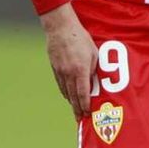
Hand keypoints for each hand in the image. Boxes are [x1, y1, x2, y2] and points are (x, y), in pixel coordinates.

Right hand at [40, 3, 97, 118]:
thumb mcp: (93, 53)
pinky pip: (61, 84)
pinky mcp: (55, 68)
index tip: (88, 114)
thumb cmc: (80, 38)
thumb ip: (93, 69)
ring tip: (75, 111)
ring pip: (66, 91)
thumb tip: (93, 82)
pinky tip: (68, 97)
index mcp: (80, 70)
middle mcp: (69, 73)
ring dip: (71, 102)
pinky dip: (65, 92)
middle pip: (73, 96)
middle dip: (77, 109)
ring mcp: (60, 71)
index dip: (85, 105)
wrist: (60, 28)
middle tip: (80, 119)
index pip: (83, 93)